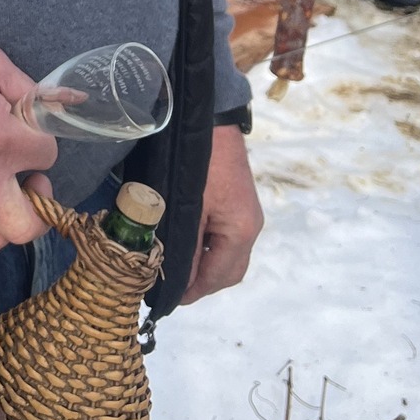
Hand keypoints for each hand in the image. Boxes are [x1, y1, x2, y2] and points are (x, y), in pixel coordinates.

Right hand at [0, 35, 55, 253]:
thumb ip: (29, 89)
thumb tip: (62, 103)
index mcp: (0, 138)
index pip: (47, 155)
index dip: (43, 139)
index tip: (29, 129)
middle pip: (30, 223)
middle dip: (41, 204)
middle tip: (32, 179)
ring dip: (10, 222)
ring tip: (8, 195)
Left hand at [181, 124, 263, 303]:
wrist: (210, 119)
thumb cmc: (199, 164)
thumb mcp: (187, 207)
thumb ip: (185, 246)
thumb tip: (178, 282)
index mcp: (241, 230)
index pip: (220, 275)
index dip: (195, 291)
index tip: (169, 299)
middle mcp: (250, 226)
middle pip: (229, 270)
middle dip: (203, 283)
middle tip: (171, 287)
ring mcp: (246, 214)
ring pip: (228, 254)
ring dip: (205, 266)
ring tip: (175, 268)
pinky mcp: (237, 202)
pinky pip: (225, 236)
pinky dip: (208, 248)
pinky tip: (187, 244)